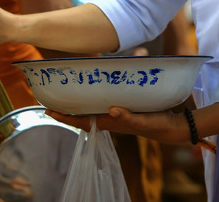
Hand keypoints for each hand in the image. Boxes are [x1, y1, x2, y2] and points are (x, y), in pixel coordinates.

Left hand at [45, 106, 187, 143]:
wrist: (170, 126)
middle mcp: (107, 119)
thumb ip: (127, 117)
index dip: (63, 117)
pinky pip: (99, 105)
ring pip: (89, 110)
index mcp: (108, 122)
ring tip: (64, 95)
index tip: (48, 111)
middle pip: (80, 116)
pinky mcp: (120, 110)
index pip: (80, 121)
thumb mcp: (142, 120)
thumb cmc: (155, 124)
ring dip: (76, 104)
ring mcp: (113, 115)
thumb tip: (111, 110)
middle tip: (50, 99)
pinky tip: (89, 92)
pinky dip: (90, 99)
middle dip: (65, 110)